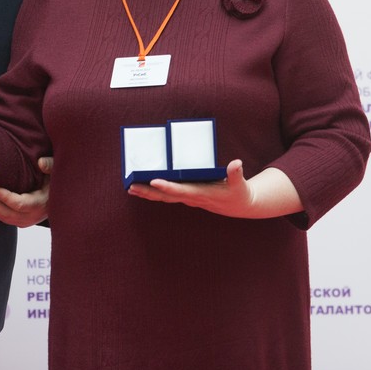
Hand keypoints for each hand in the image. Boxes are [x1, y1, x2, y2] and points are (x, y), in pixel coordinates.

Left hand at [0, 157, 51, 226]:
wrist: (63, 195)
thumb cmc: (57, 179)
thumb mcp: (57, 170)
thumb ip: (51, 165)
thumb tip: (40, 162)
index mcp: (42, 203)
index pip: (21, 204)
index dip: (7, 198)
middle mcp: (35, 215)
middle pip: (9, 214)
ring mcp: (29, 220)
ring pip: (6, 218)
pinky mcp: (24, 221)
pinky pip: (7, 219)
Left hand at [127, 159, 253, 217]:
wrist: (239, 206)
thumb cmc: (239, 194)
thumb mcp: (240, 184)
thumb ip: (235, 174)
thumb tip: (236, 163)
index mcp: (202, 193)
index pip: (182, 191)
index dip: (168, 187)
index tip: (155, 181)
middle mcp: (192, 197)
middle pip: (166, 196)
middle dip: (148, 192)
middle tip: (131, 187)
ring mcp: (188, 198)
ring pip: (164, 197)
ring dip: (147, 194)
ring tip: (131, 189)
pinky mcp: (187, 196)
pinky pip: (167, 195)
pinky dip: (154, 193)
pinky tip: (143, 189)